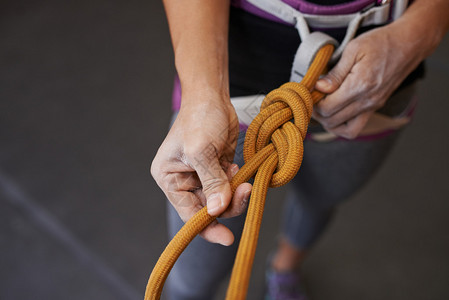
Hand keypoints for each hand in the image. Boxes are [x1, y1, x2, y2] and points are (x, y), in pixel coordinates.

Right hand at [151, 90, 251, 245]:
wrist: (213, 97)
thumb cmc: (199, 119)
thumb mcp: (201, 151)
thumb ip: (211, 182)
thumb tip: (218, 211)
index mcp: (169, 178)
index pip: (187, 212)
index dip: (206, 226)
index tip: (227, 238)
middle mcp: (184, 180)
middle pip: (207, 208)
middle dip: (226, 203)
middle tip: (244, 190)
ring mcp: (202, 176)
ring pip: (221, 199)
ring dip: (234, 193)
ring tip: (242, 177)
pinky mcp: (218, 169)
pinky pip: (229, 187)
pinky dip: (237, 183)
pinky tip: (237, 167)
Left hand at [313, 22, 423, 138]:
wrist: (409, 44)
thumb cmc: (381, 42)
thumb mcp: (354, 49)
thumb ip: (335, 72)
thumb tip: (319, 87)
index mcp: (359, 86)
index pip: (327, 108)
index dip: (312, 102)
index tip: (308, 91)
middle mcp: (367, 101)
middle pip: (332, 121)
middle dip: (317, 112)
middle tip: (311, 98)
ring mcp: (372, 107)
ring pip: (344, 130)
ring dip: (328, 122)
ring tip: (322, 106)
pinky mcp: (375, 107)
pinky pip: (355, 127)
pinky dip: (342, 124)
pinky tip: (335, 111)